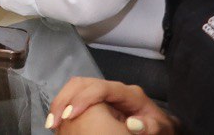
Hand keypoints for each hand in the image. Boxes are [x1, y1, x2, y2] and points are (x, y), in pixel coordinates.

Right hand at [48, 78, 175, 132]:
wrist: (160, 126)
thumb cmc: (161, 128)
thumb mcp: (160, 129)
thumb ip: (150, 126)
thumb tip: (132, 124)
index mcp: (127, 93)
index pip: (100, 88)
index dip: (83, 99)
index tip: (71, 116)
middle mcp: (112, 88)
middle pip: (82, 83)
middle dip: (65, 99)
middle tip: (54, 121)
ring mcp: (103, 91)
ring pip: (75, 87)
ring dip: (60, 102)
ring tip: (52, 122)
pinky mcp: (96, 98)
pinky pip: (75, 95)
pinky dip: (64, 106)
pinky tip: (58, 121)